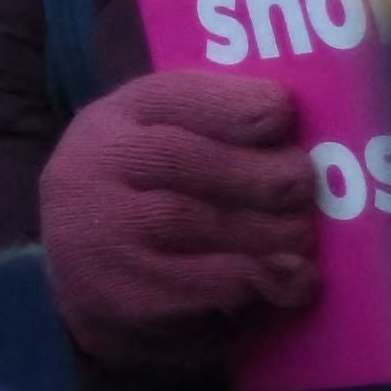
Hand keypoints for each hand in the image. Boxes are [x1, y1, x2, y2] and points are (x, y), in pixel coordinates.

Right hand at [40, 70, 324, 372]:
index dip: (235, 105)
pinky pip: (204, 281)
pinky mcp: (122, 293)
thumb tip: (298, 139)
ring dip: (268, 230)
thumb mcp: (164, 146)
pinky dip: (258, 278)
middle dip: (259, 172)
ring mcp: (100, 233)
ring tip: (302, 235)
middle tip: (305, 187)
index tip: (284, 116)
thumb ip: (220, 132)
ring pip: (195, 220)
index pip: (173, 97)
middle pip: (182, 158)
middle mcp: (93, 168)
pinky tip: (289, 280)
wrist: (85, 289)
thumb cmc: (149, 202)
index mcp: (114, 119)